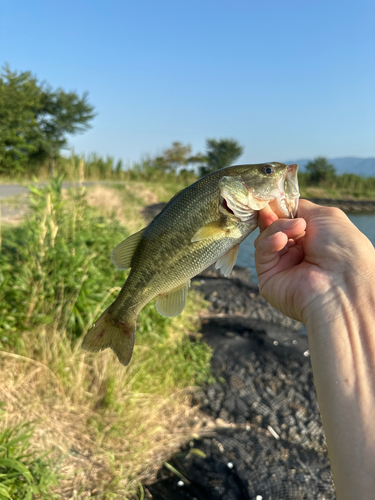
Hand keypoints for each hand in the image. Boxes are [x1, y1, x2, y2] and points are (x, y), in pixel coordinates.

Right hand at [254, 199, 374, 325]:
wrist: (344, 285)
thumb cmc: (344, 249)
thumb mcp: (326, 216)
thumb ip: (299, 207)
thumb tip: (276, 204)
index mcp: (313, 239)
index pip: (287, 218)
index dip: (280, 208)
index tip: (274, 199)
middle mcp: (297, 252)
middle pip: (272, 226)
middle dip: (275, 216)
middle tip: (279, 211)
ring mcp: (283, 266)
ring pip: (265, 237)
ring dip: (278, 228)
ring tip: (296, 229)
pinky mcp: (269, 278)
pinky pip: (262, 253)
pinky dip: (269, 242)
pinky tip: (281, 240)